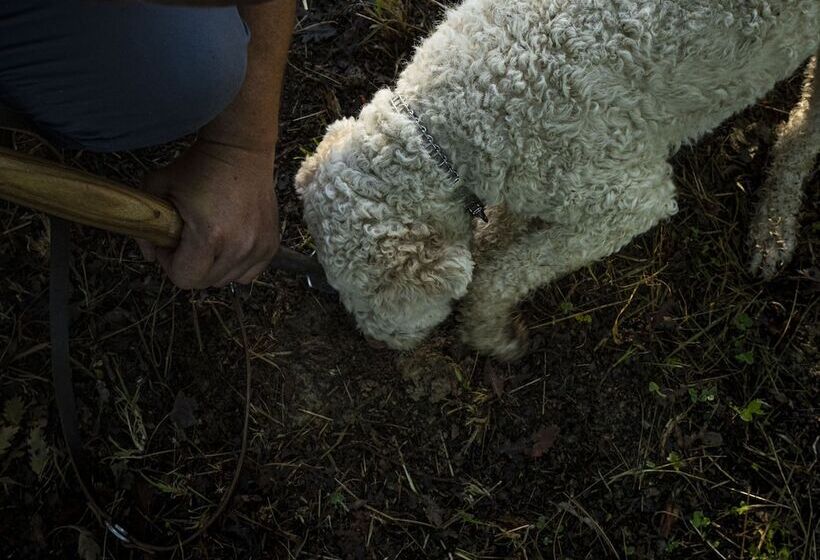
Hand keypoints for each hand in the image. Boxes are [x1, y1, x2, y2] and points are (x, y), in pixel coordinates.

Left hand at [137, 140, 279, 288]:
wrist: (241, 149)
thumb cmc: (199, 165)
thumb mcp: (158, 186)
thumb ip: (145, 226)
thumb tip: (149, 255)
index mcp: (210, 236)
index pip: (184, 278)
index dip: (170, 263)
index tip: (169, 244)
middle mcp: (239, 246)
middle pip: (205, 282)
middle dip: (190, 265)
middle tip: (186, 241)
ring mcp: (259, 246)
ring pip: (227, 280)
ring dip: (213, 266)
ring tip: (208, 240)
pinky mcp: (271, 244)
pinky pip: (249, 273)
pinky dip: (236, 265)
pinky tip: (229, 245)